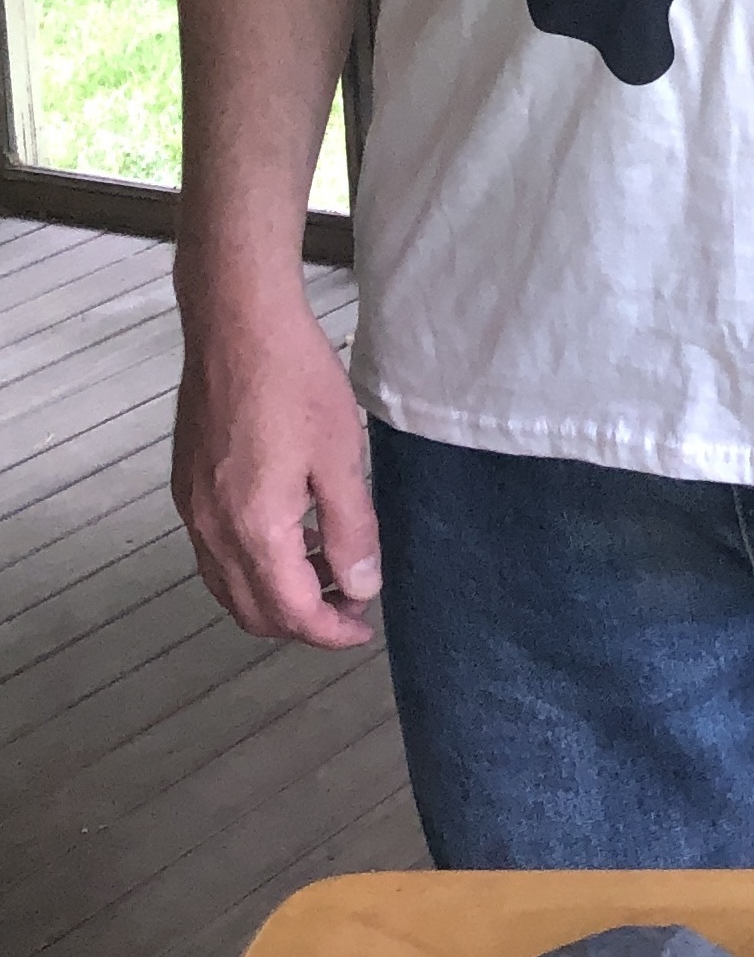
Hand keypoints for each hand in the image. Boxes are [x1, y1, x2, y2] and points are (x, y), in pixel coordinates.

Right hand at [171, 290, 379, 647]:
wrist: (236, 324)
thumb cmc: (295, 381)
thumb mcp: (341, 458)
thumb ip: (352, 531)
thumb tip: (361, 587)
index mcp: (253, 529)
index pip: (290, 612)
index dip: (330, 631)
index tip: (363, 628)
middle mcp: (210, 530)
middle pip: (252, 611)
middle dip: (303, 622)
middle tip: (350, 603)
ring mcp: (191, 509)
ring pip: (228, 586)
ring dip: (276, 595)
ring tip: (328, 569)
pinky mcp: (186, 486)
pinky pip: (214, 553)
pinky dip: (252, 564)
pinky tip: (292, 534)